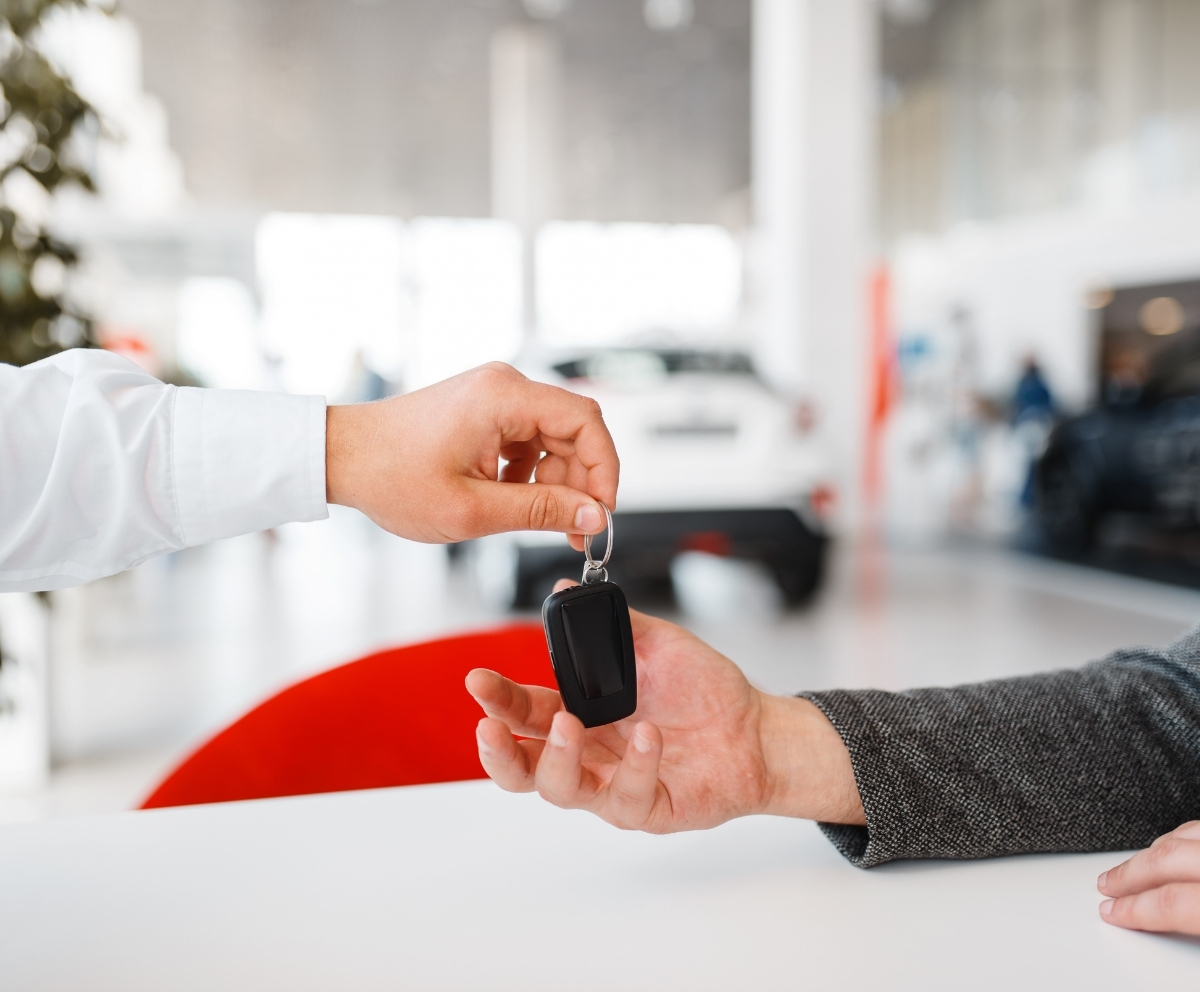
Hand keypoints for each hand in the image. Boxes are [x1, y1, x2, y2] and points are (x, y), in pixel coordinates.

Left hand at [325, 363, 617, 548]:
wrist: (343, 459)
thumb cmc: (391, 476)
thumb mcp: (473, 509)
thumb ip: (541, 511)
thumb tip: (592, 515)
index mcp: (504, 397)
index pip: (586, 421)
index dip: (604, 469)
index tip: (601, 510)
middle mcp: (504, 386)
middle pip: (573, 430)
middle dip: (580, 482)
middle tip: (575, 529)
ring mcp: (493, 396)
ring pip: (553, 438)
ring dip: (555, 481)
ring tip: (540, 521)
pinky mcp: (484, 410)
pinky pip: (528, 439)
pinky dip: (531, 473)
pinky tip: (512, 501)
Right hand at [466, 585, 863, 831]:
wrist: (755, 728)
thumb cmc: (704, 691)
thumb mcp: (657, 643)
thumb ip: (614, 622)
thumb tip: (566, 587)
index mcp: (579, 713)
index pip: (524, 712)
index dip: (497, 700)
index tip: (477, 679)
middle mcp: (587, 754)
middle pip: (522, 766)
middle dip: (499, 749)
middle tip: (490, 726)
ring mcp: (612, 786)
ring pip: (559, 791)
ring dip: (558, 758)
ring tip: (570, 725)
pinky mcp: (646, 808)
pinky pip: (625, 796)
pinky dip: (634, 764)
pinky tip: (648, 736)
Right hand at [1098, 821, 1199, 934]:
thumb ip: (1193, 927)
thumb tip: (1162, 932)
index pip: (1171, 902)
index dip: (1135, 909)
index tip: (1113, 913)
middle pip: (1166, 861)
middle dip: (1129, 875)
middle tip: (1108, 886)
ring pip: (1180, 837)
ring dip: (1148, 854)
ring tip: (1129, 868)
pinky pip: (1198, 828)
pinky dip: (1177, 837)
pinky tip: (1169, 847)